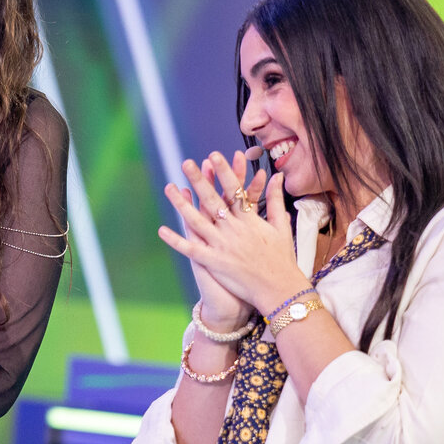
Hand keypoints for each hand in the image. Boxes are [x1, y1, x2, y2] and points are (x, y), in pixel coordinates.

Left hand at [160, 152, 307, 316]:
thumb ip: (276, 200)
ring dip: (181, 204)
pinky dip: (176, 240)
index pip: (234, 190)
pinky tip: (162, 230)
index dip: (223, 172)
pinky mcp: (214, 262)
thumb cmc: (282, 258)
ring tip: (169, 188)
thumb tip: (277, 176)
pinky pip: (191, 249)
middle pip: (213, 200)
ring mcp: (222, 245)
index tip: (214, 155)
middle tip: (186, 163)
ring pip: (197, 221)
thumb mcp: (282, 226)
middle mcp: (234, 229)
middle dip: (199, 180)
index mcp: (250, 219)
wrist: (279, 288)